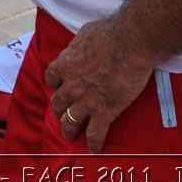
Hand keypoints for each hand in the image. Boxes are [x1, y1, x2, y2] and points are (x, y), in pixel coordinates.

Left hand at [43, 16, 154, 153]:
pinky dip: (94, 143)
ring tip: (70, 135)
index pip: (51, 78)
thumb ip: (79, 43)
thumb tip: (82, 44)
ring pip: (70, 121)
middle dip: (59, 109)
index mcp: (65, 64)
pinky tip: (94, 149)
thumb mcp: (86, 32)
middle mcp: (71, 85)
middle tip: (62, 114)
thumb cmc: (110, 33)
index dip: (55, 84)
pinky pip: (95, 133)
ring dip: (69, 129)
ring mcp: (86, 100)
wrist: (130, 44)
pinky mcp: (104, 111)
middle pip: (58, 102)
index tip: (58, 86)